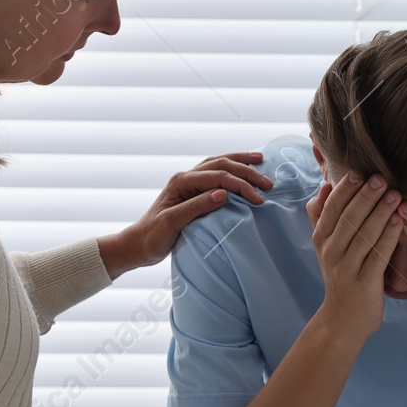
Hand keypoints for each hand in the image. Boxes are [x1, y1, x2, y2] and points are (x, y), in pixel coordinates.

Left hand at [98, 151, 275, 277]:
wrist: (137, 245)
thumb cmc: (153, 237)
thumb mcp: (173, 223)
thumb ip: (197, 207)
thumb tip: (223, 194)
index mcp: (181, 182)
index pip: (218, 177)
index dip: (241, 185)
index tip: (259, 199)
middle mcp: (185, 177)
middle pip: (221, 165)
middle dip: (246, 171)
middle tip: (268, 183)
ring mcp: (188, 182)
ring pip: (219, 163)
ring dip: (240, 162)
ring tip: (260, 161)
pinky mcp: (192, 191)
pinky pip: (215, 173)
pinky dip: (231, 169)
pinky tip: (241, 169)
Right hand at [309, 172, 404, 338]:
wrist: (343, 320)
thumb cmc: (342, 276)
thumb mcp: (327, 248)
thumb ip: (323, 218)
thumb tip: (325, 186)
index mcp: (321, 238)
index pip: (332, 207)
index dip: (346, 189)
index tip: (362, 172)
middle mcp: (330, 251)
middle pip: (348, 218)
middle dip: (366, 196)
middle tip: (383, 177)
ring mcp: (346, 268)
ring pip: (364, 234)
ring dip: (381, 212)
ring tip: (397, 194)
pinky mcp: (363, 282)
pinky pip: (378, 254)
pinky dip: (390, 236)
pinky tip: (402, 221)